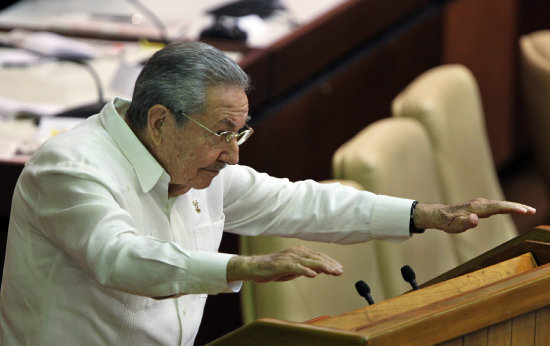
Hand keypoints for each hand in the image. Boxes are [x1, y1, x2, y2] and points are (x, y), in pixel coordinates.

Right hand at [227, 246, 342, 282]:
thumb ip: (305, 268)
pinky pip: (295, 267)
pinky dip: (305, 270)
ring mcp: (289, 258)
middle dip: (330, 264)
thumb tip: (319, 270)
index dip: (330, 262)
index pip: (318, 256)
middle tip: (340, 271)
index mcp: (299, 252)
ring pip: (309, 261)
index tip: (340, 268)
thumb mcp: (293, 269)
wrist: (255, 267)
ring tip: (332, 272)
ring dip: (322, 267)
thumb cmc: (274, 268)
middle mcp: (296, 252)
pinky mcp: (282, 265)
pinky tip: (313, 274)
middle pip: (316, 258)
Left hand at [414, 198, 535, 233]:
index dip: (511, 208)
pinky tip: (513, 209)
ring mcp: (480, 204)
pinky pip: (497, 206)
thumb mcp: (455, 226)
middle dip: (518, 206)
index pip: (498, 207)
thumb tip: (475, 219)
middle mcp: (480, 204)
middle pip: (502, 204)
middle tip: (533, 210)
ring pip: (501, 204)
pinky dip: (507, 207)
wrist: (439, 215)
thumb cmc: (448, 222)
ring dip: (514, 206)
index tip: (524, 210)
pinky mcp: (480, 207)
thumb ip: (465, 223)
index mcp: (477, 208)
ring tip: (528, 210)